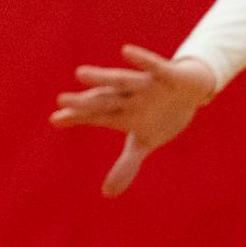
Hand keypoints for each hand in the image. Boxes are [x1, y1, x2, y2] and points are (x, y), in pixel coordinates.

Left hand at [50, 44, 216, 196]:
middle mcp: (128, 96)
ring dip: (103, 78)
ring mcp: (146, 84)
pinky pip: (153, 65)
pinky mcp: (166, 74)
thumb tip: (107, 195)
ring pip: (122, 81)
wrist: (191, 89)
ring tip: (80, 74)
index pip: (95, 115)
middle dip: (84, 101)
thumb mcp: (144, 142)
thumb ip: (126, 166)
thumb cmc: (161, 114)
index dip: (76, 117)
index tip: (54, 119)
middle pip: (104, 99)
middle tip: (61, 100)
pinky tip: (125, 51)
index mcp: (121, 112)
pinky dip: (142, 60)